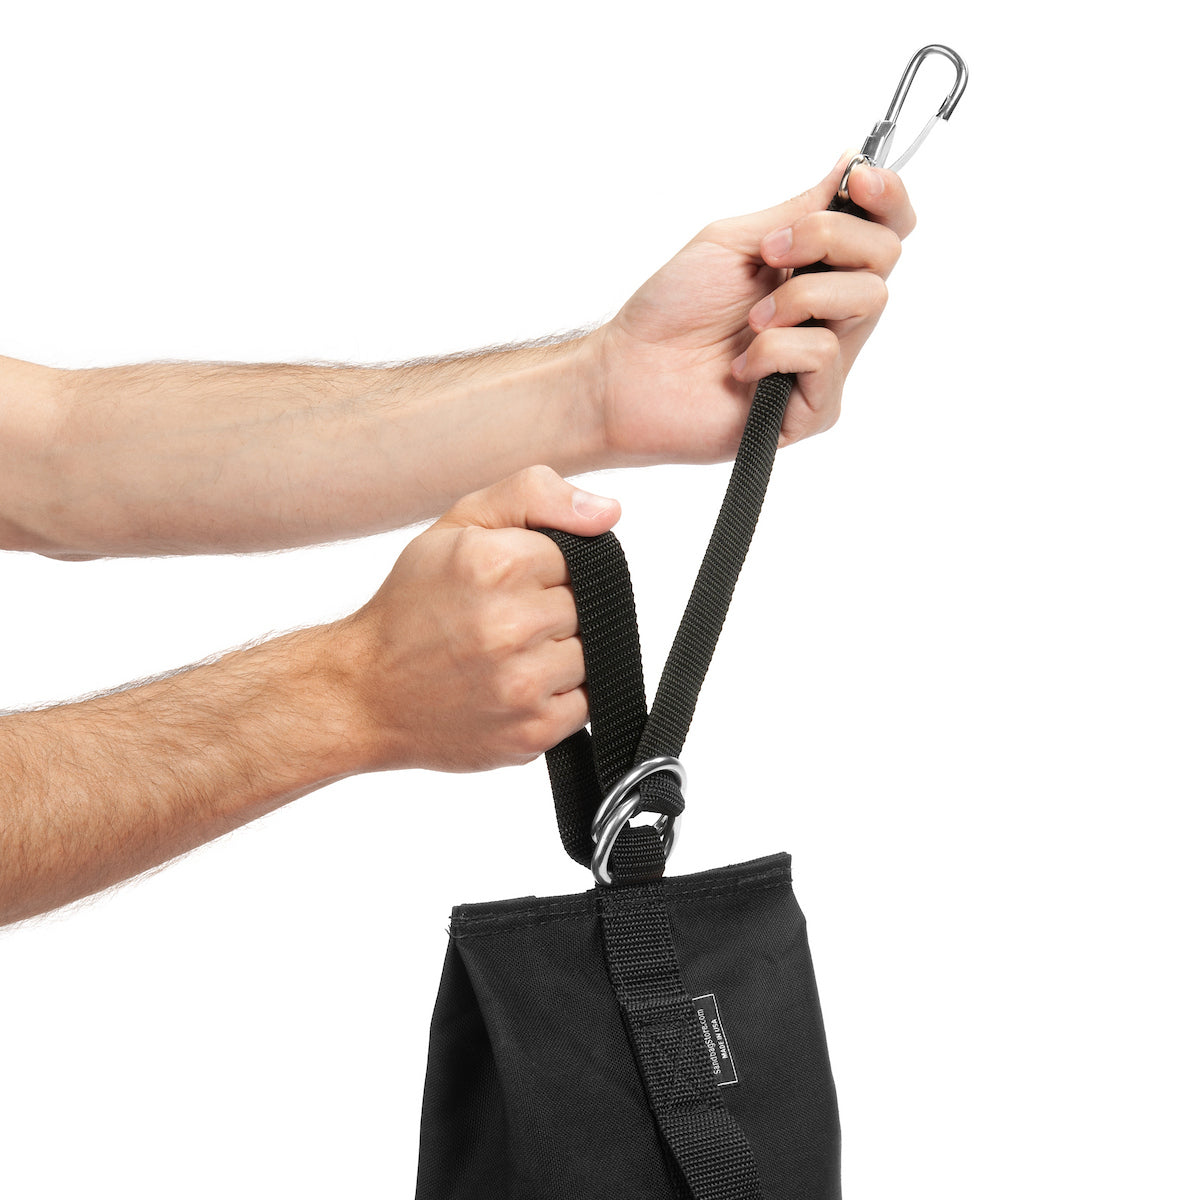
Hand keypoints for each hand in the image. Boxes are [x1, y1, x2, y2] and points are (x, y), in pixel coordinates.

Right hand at [339, 465, 618, 772]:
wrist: (364, 692)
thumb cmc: (412, 606)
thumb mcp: (461, 525)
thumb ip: (536, 496)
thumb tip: (609, 512)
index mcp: (493, 563)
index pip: (575, 556)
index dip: (543, 570)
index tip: (506, 584)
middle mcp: (508, 625)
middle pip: (584, 606)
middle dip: (549, 611)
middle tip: (499, 623)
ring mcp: (521, 684)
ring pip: (589, 654)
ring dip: (557, 655)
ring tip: (505, 656)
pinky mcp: (531, 731)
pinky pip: (586, 703)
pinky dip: (559, 697)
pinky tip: (514, 687)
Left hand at [587, 154, 916, 465]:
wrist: (630, 374)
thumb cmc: (672, 309)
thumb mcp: (737, 241)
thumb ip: (801, 208)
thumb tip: (852, 161)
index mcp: (817, 269)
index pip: (887, 229)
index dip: (888, 196)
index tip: (857, 179)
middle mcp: (832, 314)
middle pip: (886, 255)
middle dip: (829, 237)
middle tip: (769, 254)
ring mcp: (827, 364)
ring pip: (867, 300)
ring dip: (797, 297)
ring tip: (749, 321)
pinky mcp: (815, 409)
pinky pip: (826, 356)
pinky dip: (776, 351)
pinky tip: (741, 368)